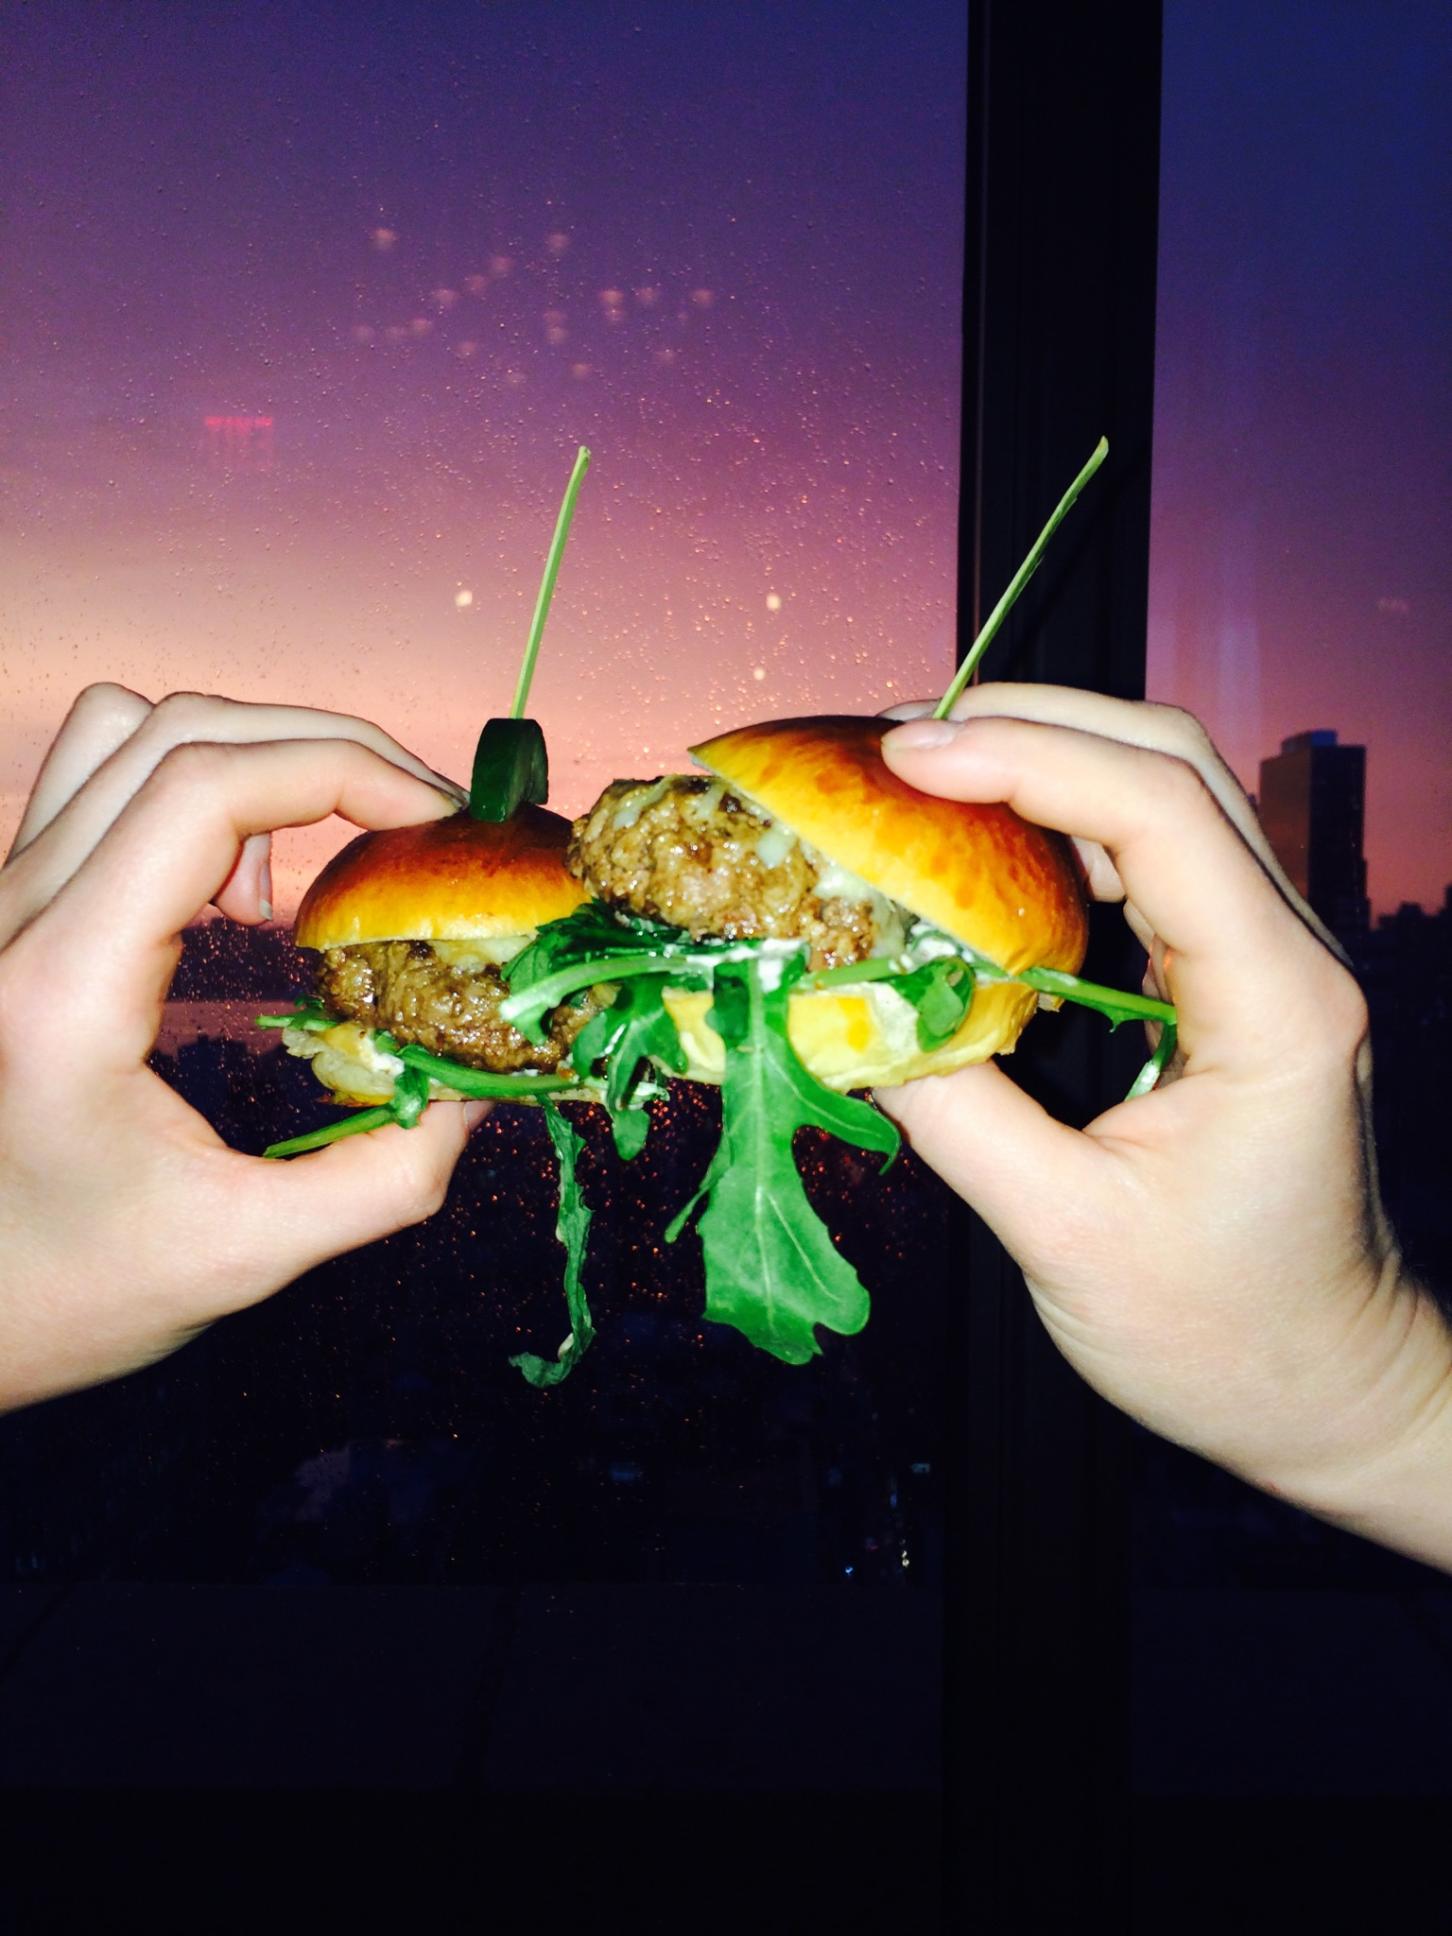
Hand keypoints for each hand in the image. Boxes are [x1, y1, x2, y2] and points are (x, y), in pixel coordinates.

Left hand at [0, 685, 483, 1411]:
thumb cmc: (73, 1292)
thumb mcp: (247, 1253)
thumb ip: (385, 1177)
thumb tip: (481, 1090)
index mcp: (67, 987)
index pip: (206, 789)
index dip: (345, 771)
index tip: (439, 827)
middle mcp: (17, 918)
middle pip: (183, 733)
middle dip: (329, 750)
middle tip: (420, 828)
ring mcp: (2, 902)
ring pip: (129, 727)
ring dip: (252, 755)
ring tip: (312, 862)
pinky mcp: (11, 910)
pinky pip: (97, 775)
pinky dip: (191, 783)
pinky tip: (235, 885)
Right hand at [879, 684, 1451, 1569]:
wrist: (1323, 1384)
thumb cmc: (1220, 1334)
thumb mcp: (1065, 1235)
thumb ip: (953, 1112)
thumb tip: (846, 1011)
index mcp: (1275, 1005)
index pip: (1158, 812)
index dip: (1025, 757)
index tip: (902, 759)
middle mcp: (1288, 953)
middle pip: (1170, 760)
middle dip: (1028, 722)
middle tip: (889, 743)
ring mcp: (1265, 958)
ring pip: (1163, 793)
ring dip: (1039, 760)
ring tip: (915, 775)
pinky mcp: (1230, 980)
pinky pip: (1147, 859)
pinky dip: (1053, 828)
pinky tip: (972, 848)